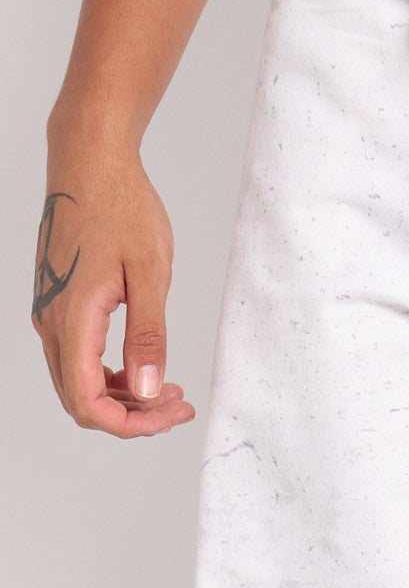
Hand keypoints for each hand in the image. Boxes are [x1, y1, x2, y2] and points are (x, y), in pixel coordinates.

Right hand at [31, 147, 194, 436]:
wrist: (90, 163)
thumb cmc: (121, 207)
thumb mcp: (150, 273)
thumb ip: (148, 336)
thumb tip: (148, 390)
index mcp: (72, 318)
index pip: (87, 401)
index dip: (129, 424)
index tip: (171, 416)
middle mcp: (51, 322)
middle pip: (80, 399)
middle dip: (132, 415)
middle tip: (180, 406)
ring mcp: (50, 313)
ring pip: (76, 381)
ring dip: (122, 396)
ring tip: (170, 390)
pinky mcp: (57, 304)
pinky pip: (76, 358)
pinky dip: (109, 374)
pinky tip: (143, 367)